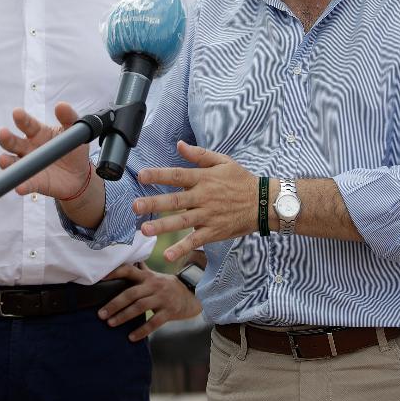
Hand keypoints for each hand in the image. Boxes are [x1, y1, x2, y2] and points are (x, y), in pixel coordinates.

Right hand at [0, 102, 91, 199]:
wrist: (79, 175)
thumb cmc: (73, 149)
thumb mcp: (74, 132)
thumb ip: (69, 118)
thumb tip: (61, 105)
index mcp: (37, 133)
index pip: (27, 124)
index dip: (22, 118)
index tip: (17, 113)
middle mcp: (28, 148)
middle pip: (13, 142)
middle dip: (6, 138)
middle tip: (2, 133)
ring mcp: (28, 165)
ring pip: (12, 163)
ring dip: (6, 162)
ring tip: (3, 160)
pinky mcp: (33, 182)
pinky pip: (26, 184)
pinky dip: (22, 185)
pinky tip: (20, 187)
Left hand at [99, 262, 201, 341]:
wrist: (193, 295)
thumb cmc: (168, 287)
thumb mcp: (155, 278)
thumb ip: (141, 272)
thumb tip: (127, 263)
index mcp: (148, 277)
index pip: (129, 271)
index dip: (114, 273)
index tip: (99, 279)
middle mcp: (154, 285)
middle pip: (131, 293)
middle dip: (114, 304)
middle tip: (101, 314)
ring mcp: (163, 298)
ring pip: (140, 307)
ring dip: (124, 316)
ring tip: (111, 324)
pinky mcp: (170, 311)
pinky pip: (154, 322)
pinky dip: (141, 330)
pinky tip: (131, 337)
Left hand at [133, 141, 258, 262]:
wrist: (264, 203)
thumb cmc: (241, 180)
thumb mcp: (223, 161)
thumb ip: (200, 154)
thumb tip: (179, 144)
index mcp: (204, 178)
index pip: (178, 175)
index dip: (159, 175)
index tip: (141, 176)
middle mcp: (204, 197)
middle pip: (176, 200)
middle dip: (154, 203)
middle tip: (135, 206)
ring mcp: (209, 216)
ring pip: (182, 221)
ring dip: (163, 227)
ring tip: (144, 230)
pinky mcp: (214, 231)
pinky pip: (196, 240)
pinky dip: (182, 248)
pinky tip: (169, 255)